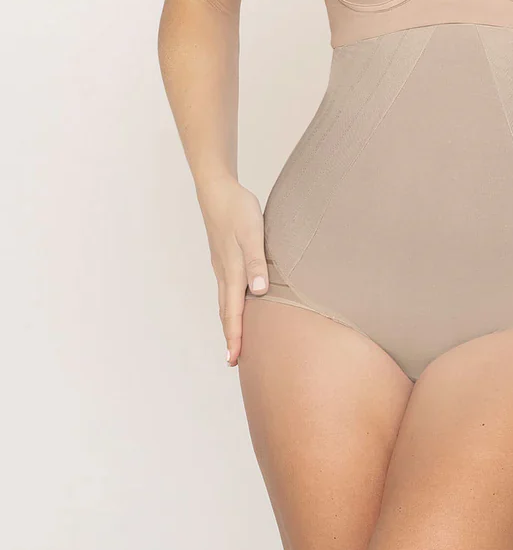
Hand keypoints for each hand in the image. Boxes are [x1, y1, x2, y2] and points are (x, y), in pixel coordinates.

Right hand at [196, 178, 268, 365]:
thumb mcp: (252, 233)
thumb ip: (257, 262)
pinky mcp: (223, 256)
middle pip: (225, 311)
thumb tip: (258, 292)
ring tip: (235, 337)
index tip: (234, 360)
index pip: (232, 311)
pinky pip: (227, 287)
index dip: (235, 336)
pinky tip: (237, 301)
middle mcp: (224, 272)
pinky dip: (230, 302)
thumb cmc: (238, 210)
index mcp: (232, 271)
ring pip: (225, 299)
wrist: (217, 190)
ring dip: (229, 320)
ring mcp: (222, 264)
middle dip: (231, 335)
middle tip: (233, 359)